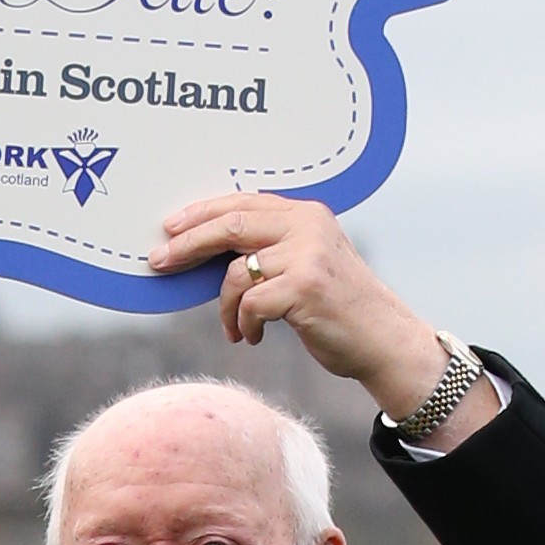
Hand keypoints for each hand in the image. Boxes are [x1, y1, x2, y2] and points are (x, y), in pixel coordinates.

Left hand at [151, 192, 489, 437]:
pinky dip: (243, 325)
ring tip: (237, 328)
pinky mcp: (305, 287)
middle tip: (159, 261)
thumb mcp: (307, 265)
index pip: (242, 203)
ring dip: (226, 308)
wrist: (384, 341)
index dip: (201, 213)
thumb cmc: (338, 309)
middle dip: (188, 245)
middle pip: (230, 225)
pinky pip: (249, 304)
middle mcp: (308, 226)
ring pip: (236, 273)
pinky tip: (253, 337)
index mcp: (306, 214)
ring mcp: (307, 255)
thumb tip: (205, 250)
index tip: (169, 227)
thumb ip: (270, 250)